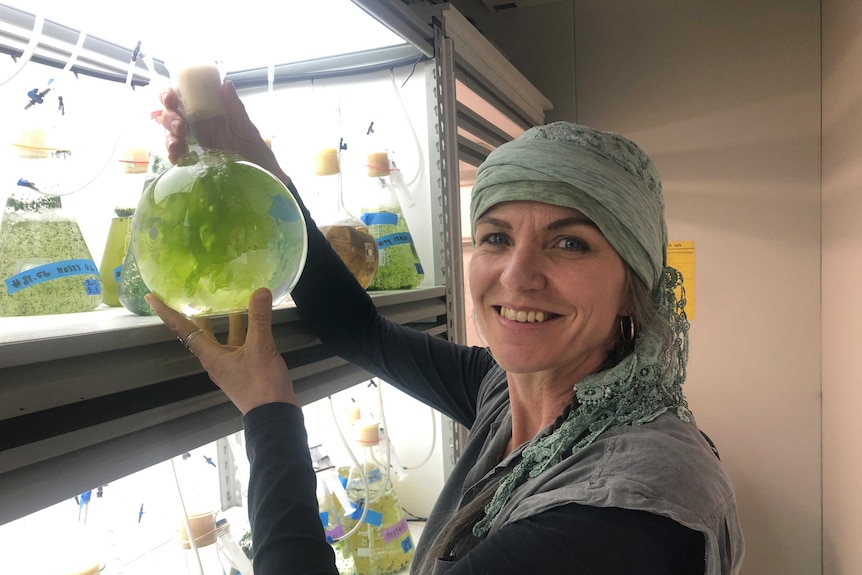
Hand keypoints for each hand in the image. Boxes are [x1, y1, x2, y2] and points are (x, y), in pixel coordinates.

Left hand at [145, 288, 299, 414]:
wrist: (274, 414)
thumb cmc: (260, 384)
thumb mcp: (260, 348)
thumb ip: (259, 319)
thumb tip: (260, 291)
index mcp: (210, 355)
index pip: (182, 328)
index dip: (167, 312)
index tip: (151, 297)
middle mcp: (216, 359)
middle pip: (201, 331)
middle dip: (198, 312)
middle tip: (194, 291)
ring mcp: (231, 364)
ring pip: (223, 336)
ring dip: (225, 319)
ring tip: (229, 297)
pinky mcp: (245, 368)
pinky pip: (239, 343)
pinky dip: (243, 329)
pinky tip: (255, 320)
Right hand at [160, 81, 289, 184]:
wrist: (263, 184)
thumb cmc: (258, 156)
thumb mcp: (248, 133)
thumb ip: (236, 110)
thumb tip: (226, 84)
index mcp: (211, 113)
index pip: (184, 96)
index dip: (170, 93)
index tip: (172, 99)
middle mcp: (199, 126)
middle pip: (171, 114)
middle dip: (169, 117)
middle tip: (181, 127)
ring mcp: (194, 145)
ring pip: (170, 134)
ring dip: (169, 136)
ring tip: (179, 145)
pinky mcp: (192, 164)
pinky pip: (175, 156)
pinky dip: (172, 155)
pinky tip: (177, 158)